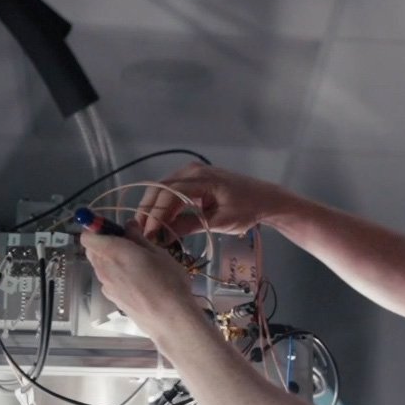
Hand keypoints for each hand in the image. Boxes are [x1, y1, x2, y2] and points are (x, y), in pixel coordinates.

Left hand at [80, 220, 199, 337]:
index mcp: (113, 252)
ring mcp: (106, 286)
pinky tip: (137, 283)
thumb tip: (128, 226)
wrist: (169, 319)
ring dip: (111, 261)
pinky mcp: (112, 299)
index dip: (96, 229)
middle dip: (104, 244)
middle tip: (128, 245)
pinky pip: (108, 281)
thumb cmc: (168, 281)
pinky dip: (116, 276)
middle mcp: (103, 268)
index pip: (87, 236)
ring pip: (100, 266)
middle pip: (92, 251)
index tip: (114, 229)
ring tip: (136, 266)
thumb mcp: (158, 253)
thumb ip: (138, 238)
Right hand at [136, 163, 291, 240]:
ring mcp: (191, 172)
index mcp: (201, 178)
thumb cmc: (247, 210)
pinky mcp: (192, 179)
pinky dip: (163, 206)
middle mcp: (192, 170)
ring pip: (162, 189)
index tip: (147, 233)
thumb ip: (192, 225)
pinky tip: (158, 222)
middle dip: (148, 211)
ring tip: (145, 230)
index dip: (156, 214)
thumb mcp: (220, 222)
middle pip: (160, 189)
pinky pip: (171, 191)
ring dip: (153, 209)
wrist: (264, 199)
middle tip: (139, 233)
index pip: (169, 194)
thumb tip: (164, 234)